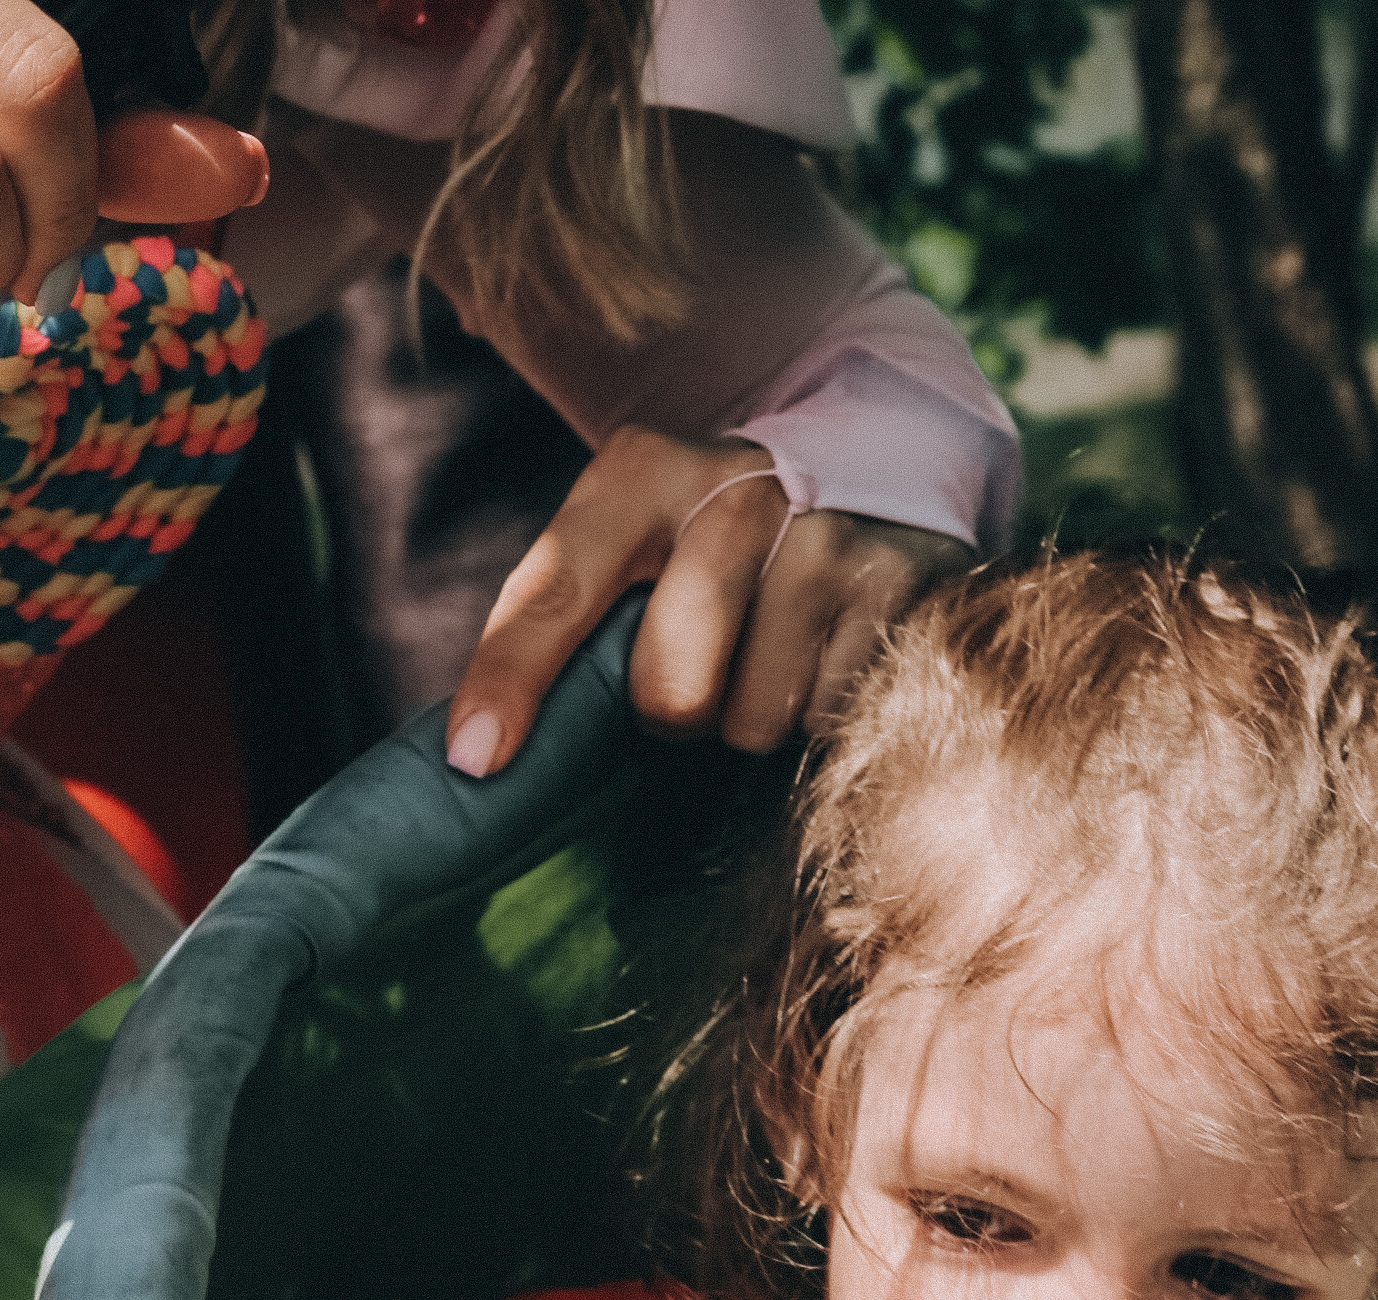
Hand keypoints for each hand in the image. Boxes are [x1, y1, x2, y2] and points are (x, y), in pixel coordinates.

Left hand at [445, 424, 965, 778]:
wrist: (877, 459)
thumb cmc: (721, 536)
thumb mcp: (633, 540)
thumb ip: (557, 625)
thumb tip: (476, 758)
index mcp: (643, 470)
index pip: (556, 588)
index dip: (512, 680)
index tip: (475, 762)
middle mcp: (739, 489)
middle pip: (670, 693)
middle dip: (677, 711)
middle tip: (707, 662)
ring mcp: (830, 538)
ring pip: (756, 723)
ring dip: (758, 715)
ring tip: (778, 647)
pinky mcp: (902, 588)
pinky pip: (830, 721)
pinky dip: (823, 710)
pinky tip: (834, 649)